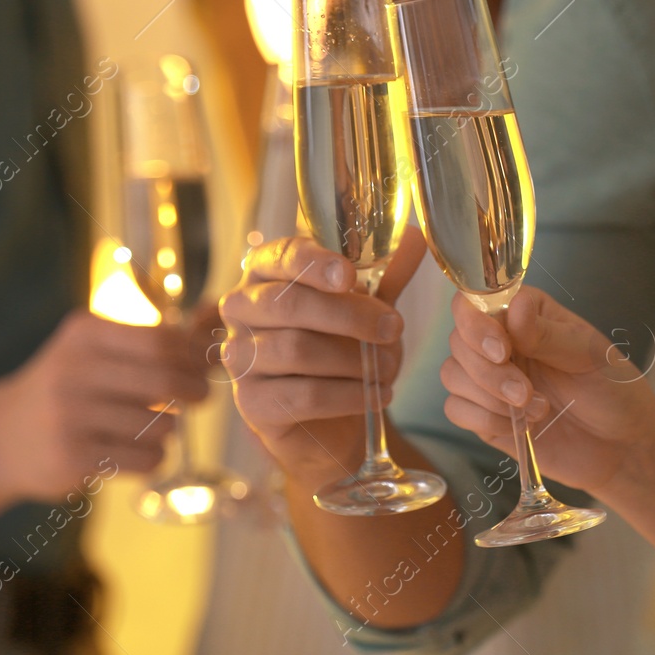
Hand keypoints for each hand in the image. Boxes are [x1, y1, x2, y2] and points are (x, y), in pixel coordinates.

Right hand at [0, 309, 210, 500]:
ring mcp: (69, 416)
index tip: (208, 365)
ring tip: (155, 425)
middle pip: (164, 378)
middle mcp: (73, 370)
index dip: (196, 355)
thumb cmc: (67, 387)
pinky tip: (138, 451)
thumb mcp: (93, 348)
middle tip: (201, 397)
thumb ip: (150, 337)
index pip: (161, 339)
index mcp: (84, 334)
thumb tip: (214, 313)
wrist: (0, 437)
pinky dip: (154, 457)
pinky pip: (144, 459)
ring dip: (170, 428)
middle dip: (195, 390)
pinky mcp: (72, 459)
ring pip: (159, 424)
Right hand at [219, 229, 426, 488]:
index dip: (314, 263)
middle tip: (394, 328)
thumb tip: (414, 235)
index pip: (281, 256)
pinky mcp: (251, 403)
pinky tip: (377, 395)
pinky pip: (302, 395)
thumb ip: (386, 272)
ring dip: (354, 359)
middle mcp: (243, 309)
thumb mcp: (368, 304)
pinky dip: (349, 395)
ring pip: (295, 350)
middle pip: (288, 304)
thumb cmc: (342, 346)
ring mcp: (239, 357)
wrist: (331, 419)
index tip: (349, 275)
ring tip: (390, 367)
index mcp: (266, 272)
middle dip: (349, 315)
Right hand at [441, 287, 654, 496]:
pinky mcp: (486, 416)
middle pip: (458, 342)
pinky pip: (456, 410)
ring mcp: (491, 380)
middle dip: (488, 372)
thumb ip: (547, 334)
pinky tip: (520, 426)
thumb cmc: (614, 391)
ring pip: (452, 375)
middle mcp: (502, 343)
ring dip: (489, 397)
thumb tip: (515, 306)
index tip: (503, 350)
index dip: (476, 325)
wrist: (622, 447)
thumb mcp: (589, 356)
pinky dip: (483, 419)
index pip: (474, 303)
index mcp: (525, 316)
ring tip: (536, 410)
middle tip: (526, 392)